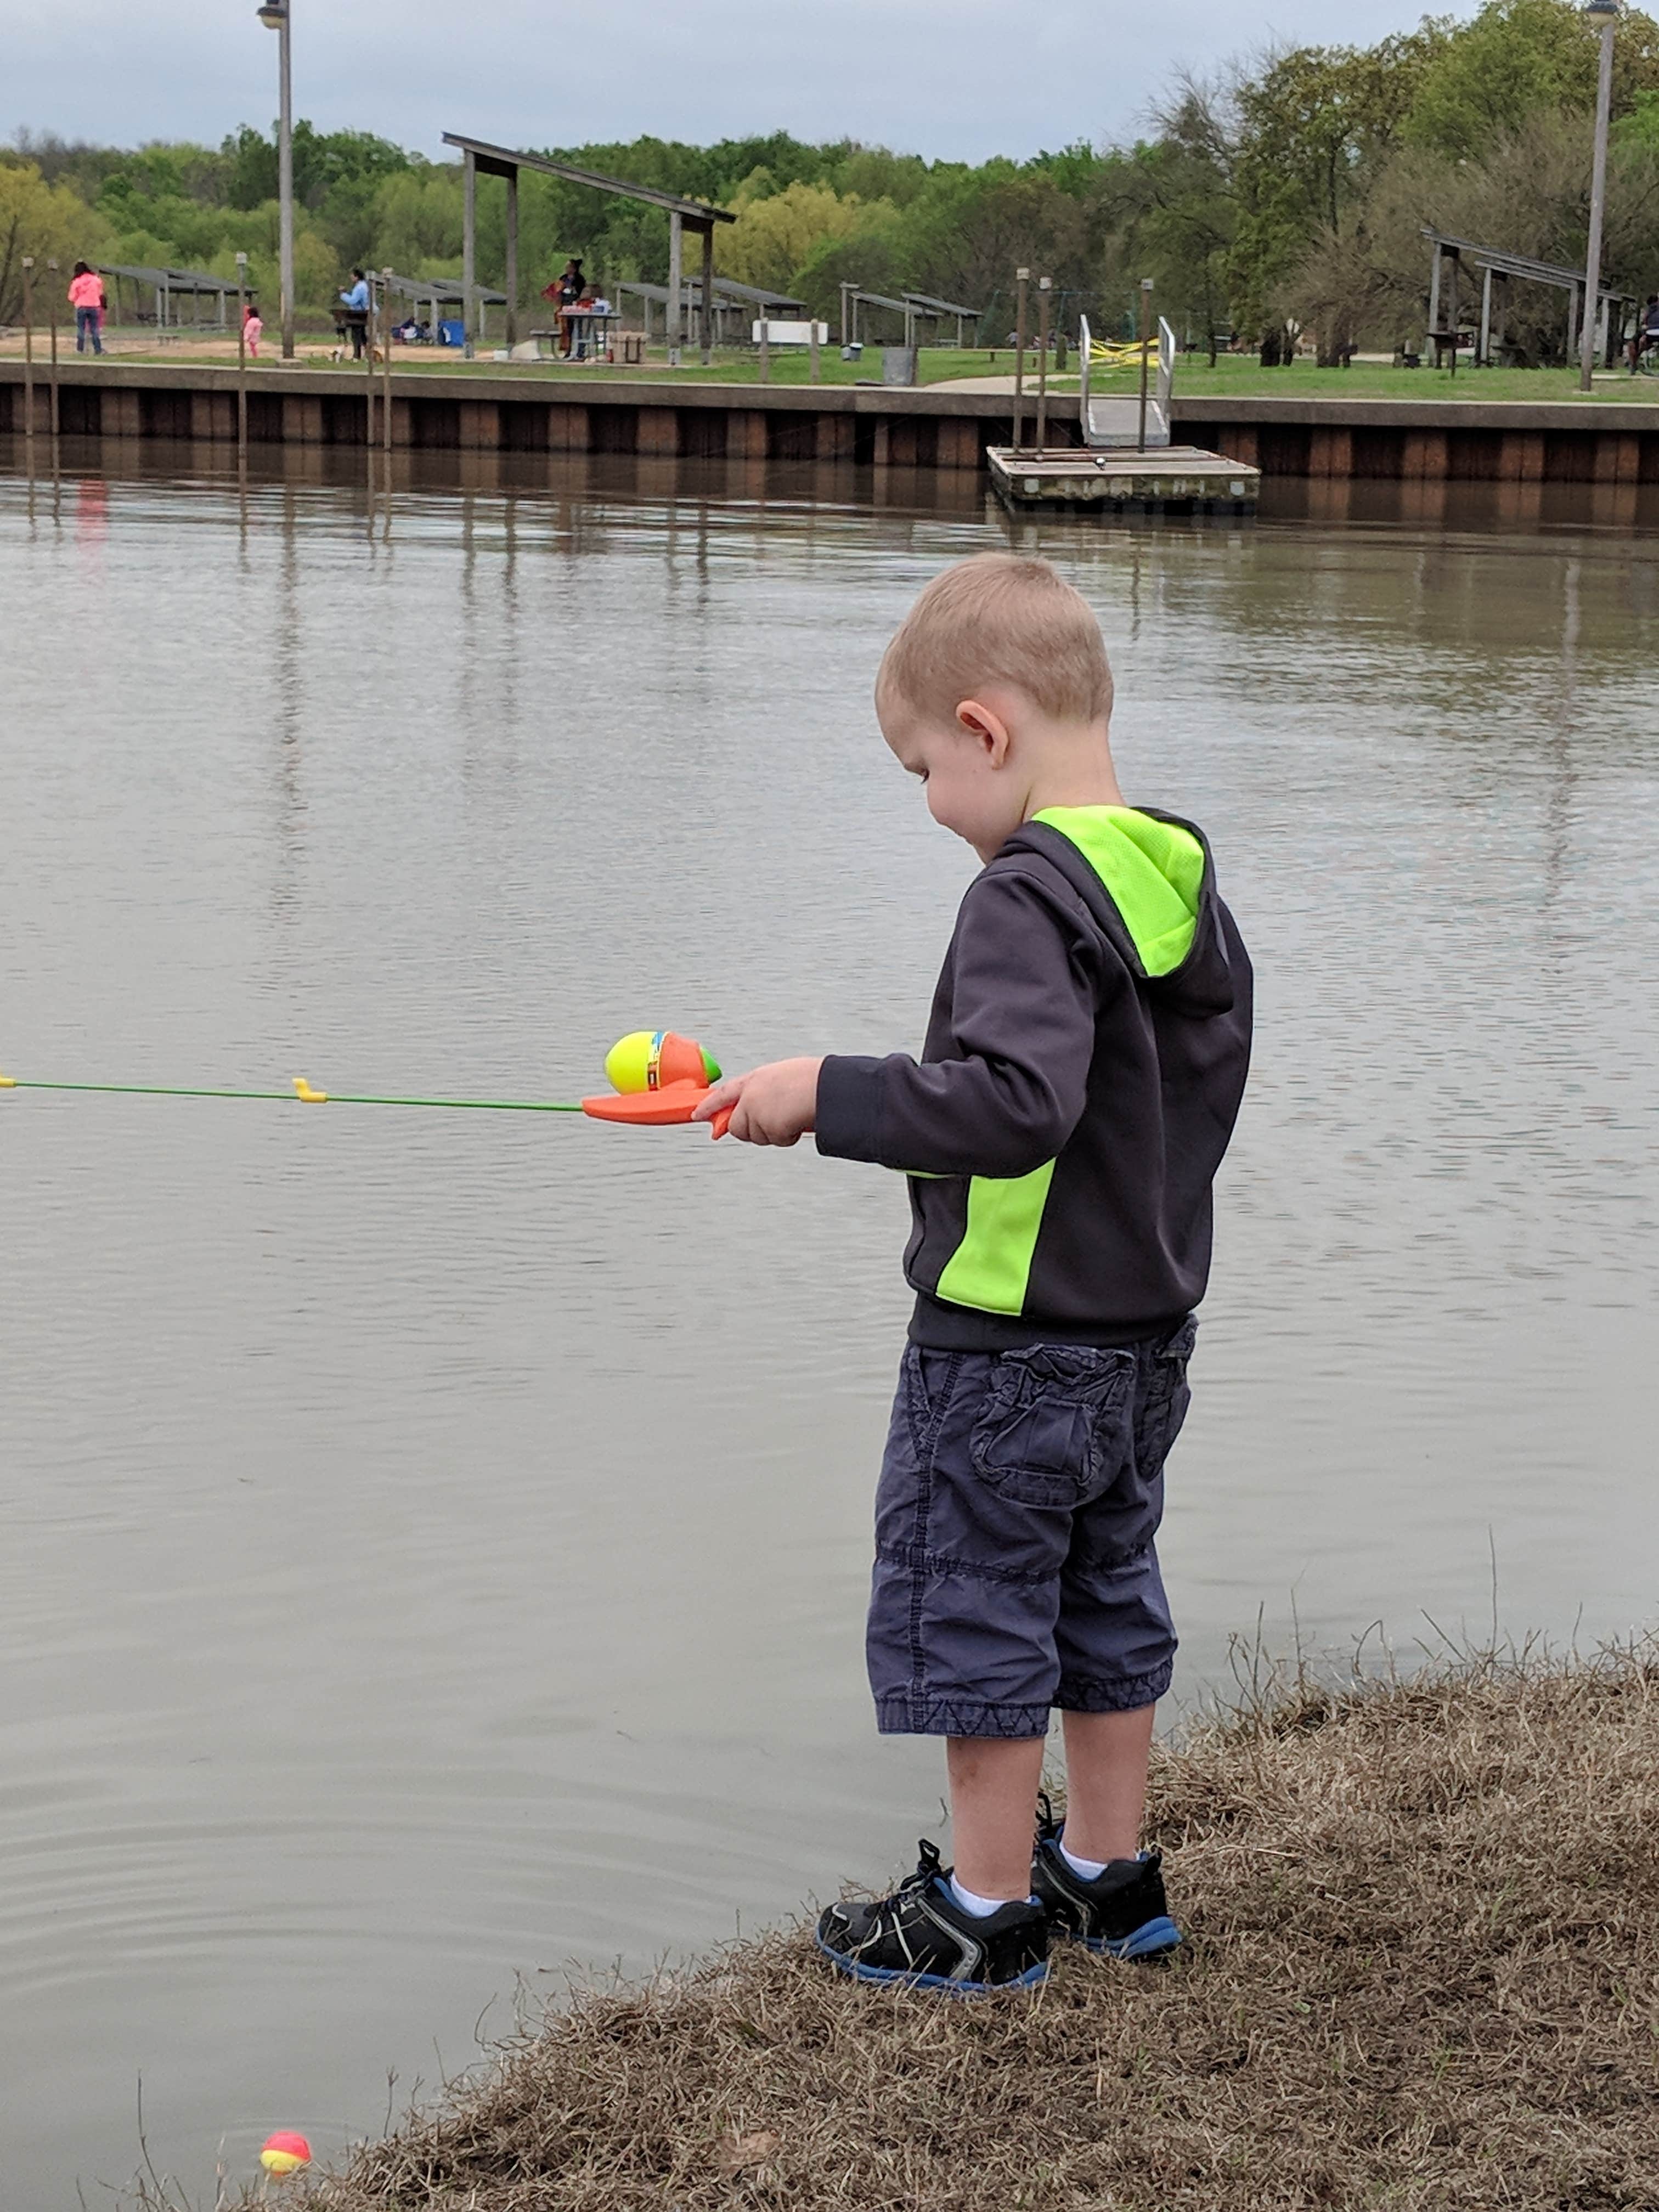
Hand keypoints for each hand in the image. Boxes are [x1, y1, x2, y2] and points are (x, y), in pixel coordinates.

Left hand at [694, 1057, 823, 1145]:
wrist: (826, 1087)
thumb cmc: (812, 1079)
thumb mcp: (781, 1077)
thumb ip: (764, 1092)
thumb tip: (758, 1108)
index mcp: (754, 1079)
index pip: (722, 1094)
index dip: (708, 1106)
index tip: (698, 1114)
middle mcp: (751, 1096)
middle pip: (737, 1126)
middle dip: (751, 1130)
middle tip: (772, 1123)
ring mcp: (757, 1113)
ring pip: (756, 1136)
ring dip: (773, 1133)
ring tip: (791, 1115)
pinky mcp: (767, 1127)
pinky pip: (775, 1140)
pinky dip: (787, 1137)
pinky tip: (797, 1122)